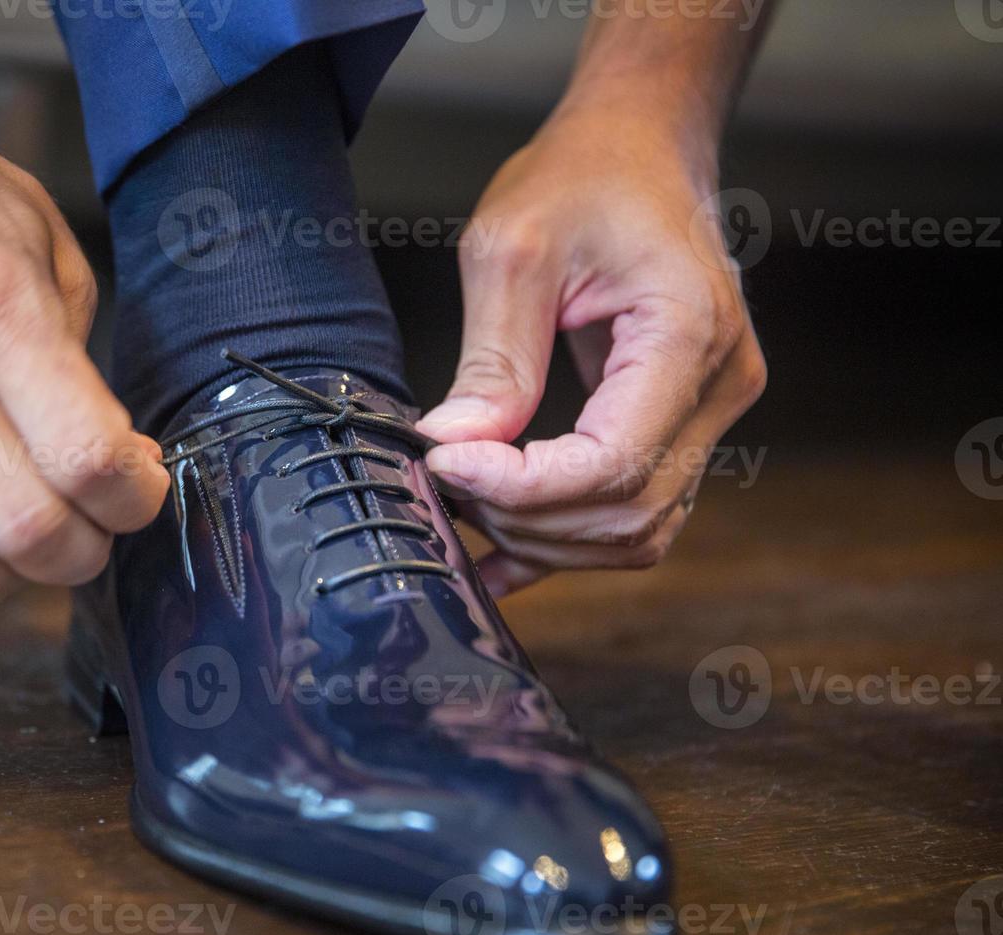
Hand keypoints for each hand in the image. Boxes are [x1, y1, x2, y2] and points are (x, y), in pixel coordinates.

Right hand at [0, 103, 168, 610]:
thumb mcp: (45, 242)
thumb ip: (80, 359)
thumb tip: (113, 461)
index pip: (82, 452)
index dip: (135, 494)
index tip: (142, 482)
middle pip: (25, 527)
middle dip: (90, 547)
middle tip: (101, 519)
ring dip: (19, 575)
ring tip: (39, 536)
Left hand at [418, 105, 766, 594]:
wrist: (638, 148)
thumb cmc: (585, 176)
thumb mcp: (514, 249)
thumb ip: (493, 358)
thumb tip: (454, 446)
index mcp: (688, 334)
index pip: (615, 463)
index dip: (523, 486)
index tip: (444, 463)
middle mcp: (718, 385)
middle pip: (627, 512)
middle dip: (526, 517)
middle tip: (445, 478)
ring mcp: (709, 410)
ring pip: (635, 530)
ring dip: (546, 538)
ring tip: (468, 502)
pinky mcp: (680, 424)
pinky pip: (631, 512)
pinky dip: (564, 541)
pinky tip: (499, 557)